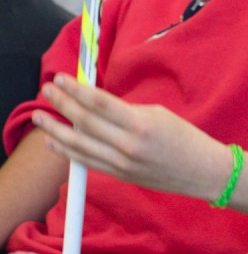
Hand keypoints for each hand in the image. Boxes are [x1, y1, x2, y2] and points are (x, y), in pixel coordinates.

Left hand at [33, 74, 231, 199]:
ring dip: (56, 130)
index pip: (99, 103)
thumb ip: (125, 111)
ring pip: (80, 145)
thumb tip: (96, 105)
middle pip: (85, 122)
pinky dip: (68, 152)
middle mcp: (128, 145)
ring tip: (39, 117)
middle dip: (62, 104)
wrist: (202, 172)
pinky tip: (54, 142)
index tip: (61, 78)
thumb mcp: (158, 114)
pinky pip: (88, 162)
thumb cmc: (184, 137)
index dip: (77, 89)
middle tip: (46, 90)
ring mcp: (122, 163)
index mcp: (140, 123)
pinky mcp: (120, 175)